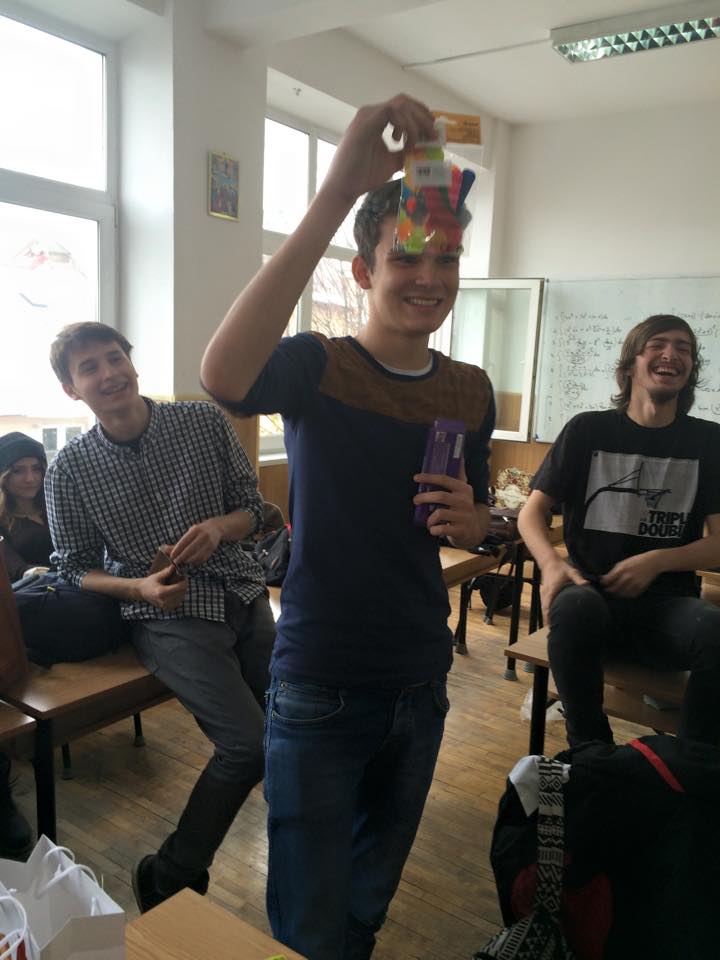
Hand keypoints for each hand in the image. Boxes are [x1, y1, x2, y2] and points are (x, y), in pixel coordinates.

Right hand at [137, 566, 187, 611]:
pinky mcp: (167, 609)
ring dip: (182, 590)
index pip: (180, 587)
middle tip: (182, 578)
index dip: (184, 580)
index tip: (183, 575)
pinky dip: (179, 595)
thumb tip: (176, 565)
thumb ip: (167, 571)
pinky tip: (175, 590)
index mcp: (161, 592)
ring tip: (178, 584)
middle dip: (184, 584)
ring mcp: (166, 606)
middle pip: (182, 592)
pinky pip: (178, 601)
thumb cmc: (150, 582)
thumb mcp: (157, 576)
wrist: (142, 592)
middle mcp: (164, 601)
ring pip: (182, 597)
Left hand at [170, 519, 222, 566]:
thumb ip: (178, 542)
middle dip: (181, 557)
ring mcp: (209, 542)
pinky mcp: (212, 549)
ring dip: (188, 561)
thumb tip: (164, 549)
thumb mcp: (189, 533)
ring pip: (196, 555)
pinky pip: (202, 558)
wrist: (216, 528)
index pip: (184, 541)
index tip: (172, 556)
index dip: (177, 550)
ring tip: (182, 562)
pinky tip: (190, 562)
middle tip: (175, 562)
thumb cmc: (199, 531)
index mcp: (196, 530)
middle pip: (190, 549)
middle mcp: (203, 536)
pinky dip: (195, 561)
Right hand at [322, 95, 436, 207]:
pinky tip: (405, 144)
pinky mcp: (364, 124)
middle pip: (405, 101)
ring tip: (416, 144)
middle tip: (432, 136)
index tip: (431, 134)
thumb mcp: (392, 161)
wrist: (344, 187)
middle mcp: (371, 113)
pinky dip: (405, 127)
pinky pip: (391, 113)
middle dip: (423, 116)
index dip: (421, 116)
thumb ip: (406, 152)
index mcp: (376, 119)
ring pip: (401, 105)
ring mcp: (367, 116)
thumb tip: (425, 150)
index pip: (404, 106)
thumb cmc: (363, 176)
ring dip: (415, 123)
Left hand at [413, 468, 481, 547]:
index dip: (429, 477)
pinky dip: (434, 530)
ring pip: (440, 513)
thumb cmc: (463, 507)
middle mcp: (465, 501)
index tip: (416, 477)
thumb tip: (459, 454)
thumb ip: (459, 475)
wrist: (474, 530)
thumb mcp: (463, 491)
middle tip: (415, 500)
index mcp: (464, 489)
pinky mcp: (461, 530)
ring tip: (428, 521)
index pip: (445, 479)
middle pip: (441, 496)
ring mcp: (464, 516)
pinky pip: (443, 529)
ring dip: (429, 518)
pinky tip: (433, 530)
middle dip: (424, 497)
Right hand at [540, 560, 588, 623]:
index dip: (549, 616)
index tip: (552, 625)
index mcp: (552, 589)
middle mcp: (546, 593)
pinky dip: (546, 613)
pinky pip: (544, 605)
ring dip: (546, 618)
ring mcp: (544, 593)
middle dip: (547, 621)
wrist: (550, 562)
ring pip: (543, 608)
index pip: (548, 605)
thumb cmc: (562, 568)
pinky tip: (550, 619)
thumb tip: (586, 584)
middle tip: (553, 632)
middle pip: (544, 610)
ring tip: (551, 629)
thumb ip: (578, 579)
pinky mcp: (544, 593)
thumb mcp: (571, 572)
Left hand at [601, 553, 662, 597]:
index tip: (602, 584)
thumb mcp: (623, 563)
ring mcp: (635, 583)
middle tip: (607, 590)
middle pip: (614, 588)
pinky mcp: (641, 587)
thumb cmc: (635, 561)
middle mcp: (628, 577)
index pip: (608, 580)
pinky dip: (627, 595)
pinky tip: (624, 593)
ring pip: (622, 593)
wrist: (652, 562)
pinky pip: (632, 595)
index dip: (604, 583)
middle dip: (609, 590)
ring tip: (615, 593)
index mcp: (622, 569)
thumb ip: (613, 571)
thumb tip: (604, 578)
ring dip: (617, 594)